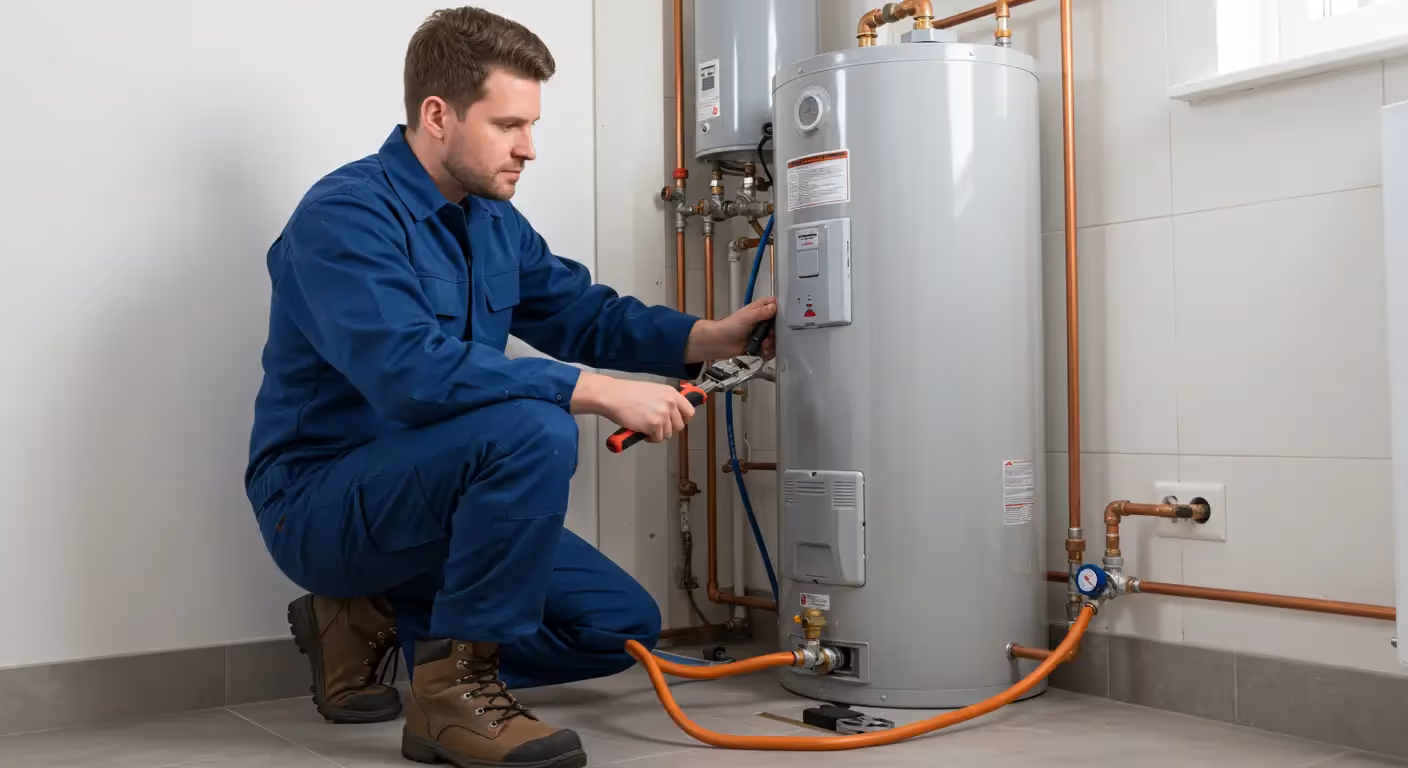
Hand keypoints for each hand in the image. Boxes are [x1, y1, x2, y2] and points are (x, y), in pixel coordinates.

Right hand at [571, 372, 696, 442]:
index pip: (689, 411)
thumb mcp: (653, 390)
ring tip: (647, 429)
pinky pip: (658, 439)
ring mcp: (663, 415)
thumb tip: (672, 412)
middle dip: (669, 429)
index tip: (677, 422)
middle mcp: (670, 403)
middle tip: (657, 427)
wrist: (613, 396)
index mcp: (671, 393)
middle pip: (679, 426)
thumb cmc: (627, 393)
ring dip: (658, 434)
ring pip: (668, 434)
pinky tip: (642, 432)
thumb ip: (665, 400)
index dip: (683, 419)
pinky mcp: (654, 426)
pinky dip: (650, 438)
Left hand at [685, 296, 777, 361]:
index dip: (782, 309)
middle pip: (780, 324)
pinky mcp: (761, 346)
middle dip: (778, 330)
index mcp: (760, 310)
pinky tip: (763, 350)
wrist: (720, 343)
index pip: (776, 305)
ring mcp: (762, 335)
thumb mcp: (748, 316)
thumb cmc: (730, 326)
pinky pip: (771, 349)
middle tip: (771, 334)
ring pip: (777, 338)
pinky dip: (769, 351)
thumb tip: (775, 307)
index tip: (786, 316)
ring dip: (773, 342)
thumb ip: (763, 312)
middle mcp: (763, 322)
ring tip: (765, 344)